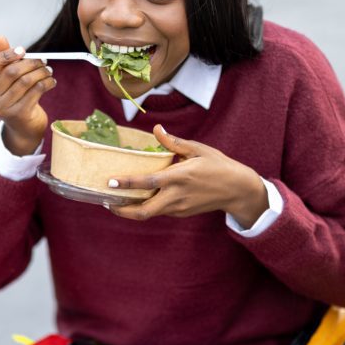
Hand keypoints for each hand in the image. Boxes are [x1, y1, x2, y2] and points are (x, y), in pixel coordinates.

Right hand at [0, 35, 55, 155]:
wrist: (23, 125)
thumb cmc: (12, 94)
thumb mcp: (4, 76)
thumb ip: (1, 56)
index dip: (3, 55)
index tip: (22, 50)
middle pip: (10, 72)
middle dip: (30, 62)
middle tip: (42, 60)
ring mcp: (1, 109)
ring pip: (26, 81)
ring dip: (41, 72)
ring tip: (48, 70)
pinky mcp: (18, 115)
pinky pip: (36, 91)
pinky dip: (46, 83)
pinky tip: (51, 81)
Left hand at [108, 125, 268, 223]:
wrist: (237, 190)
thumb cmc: (218, 165)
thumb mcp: (198, 149)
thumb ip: (174, 143)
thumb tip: (156, 130)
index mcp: (179, 177)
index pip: (147, 182)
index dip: (127, 184)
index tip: (111, 182)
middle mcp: (176, 196)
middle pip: (144, 211)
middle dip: (122, 210)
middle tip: (107, 202)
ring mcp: (179, 207)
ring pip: (149, 214)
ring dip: (132, 210)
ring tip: (116, 201)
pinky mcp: (181, 213)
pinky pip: (159, 211)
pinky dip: (146, 206)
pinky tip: (138, 198)